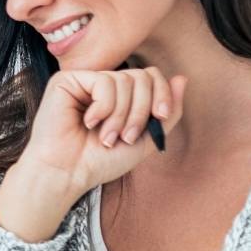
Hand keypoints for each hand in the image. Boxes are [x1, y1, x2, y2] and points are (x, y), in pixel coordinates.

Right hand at [0, 67, 187, 241]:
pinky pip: (104, 82)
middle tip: (127, 137)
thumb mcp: (145, 139)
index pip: (151, 76)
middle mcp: (103, 83)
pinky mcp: (68, 80)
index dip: (162, 94)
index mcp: (120, 95)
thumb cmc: (100, 160)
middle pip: (141, 76)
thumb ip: (167, 112)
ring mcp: (85, 80)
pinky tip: (87, 122)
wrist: (68, 174)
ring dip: (120, 115)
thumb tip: (182, 78)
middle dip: (140, 111)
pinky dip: (103, 108)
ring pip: (124, 80)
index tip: (159, 117)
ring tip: (106, 136)